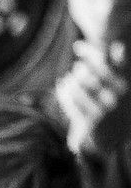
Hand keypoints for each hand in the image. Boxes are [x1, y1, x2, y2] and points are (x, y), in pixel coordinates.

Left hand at [57, 40, 130, 165]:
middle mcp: (118, 96)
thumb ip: (121, 67)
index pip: (106, 61)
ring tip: (69, 79)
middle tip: (77, 67)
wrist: (116, 142)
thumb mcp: (124, 89)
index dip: (90, 51)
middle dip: (81, 68)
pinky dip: (64, 91)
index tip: (77, 45)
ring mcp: (104, 109)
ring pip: (77, 85)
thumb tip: (117, 45)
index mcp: (127, 85)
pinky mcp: (91, 121)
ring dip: (71, 80)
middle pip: (90, 72)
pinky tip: (63, 87)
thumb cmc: (117, 109)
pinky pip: (70, 101)